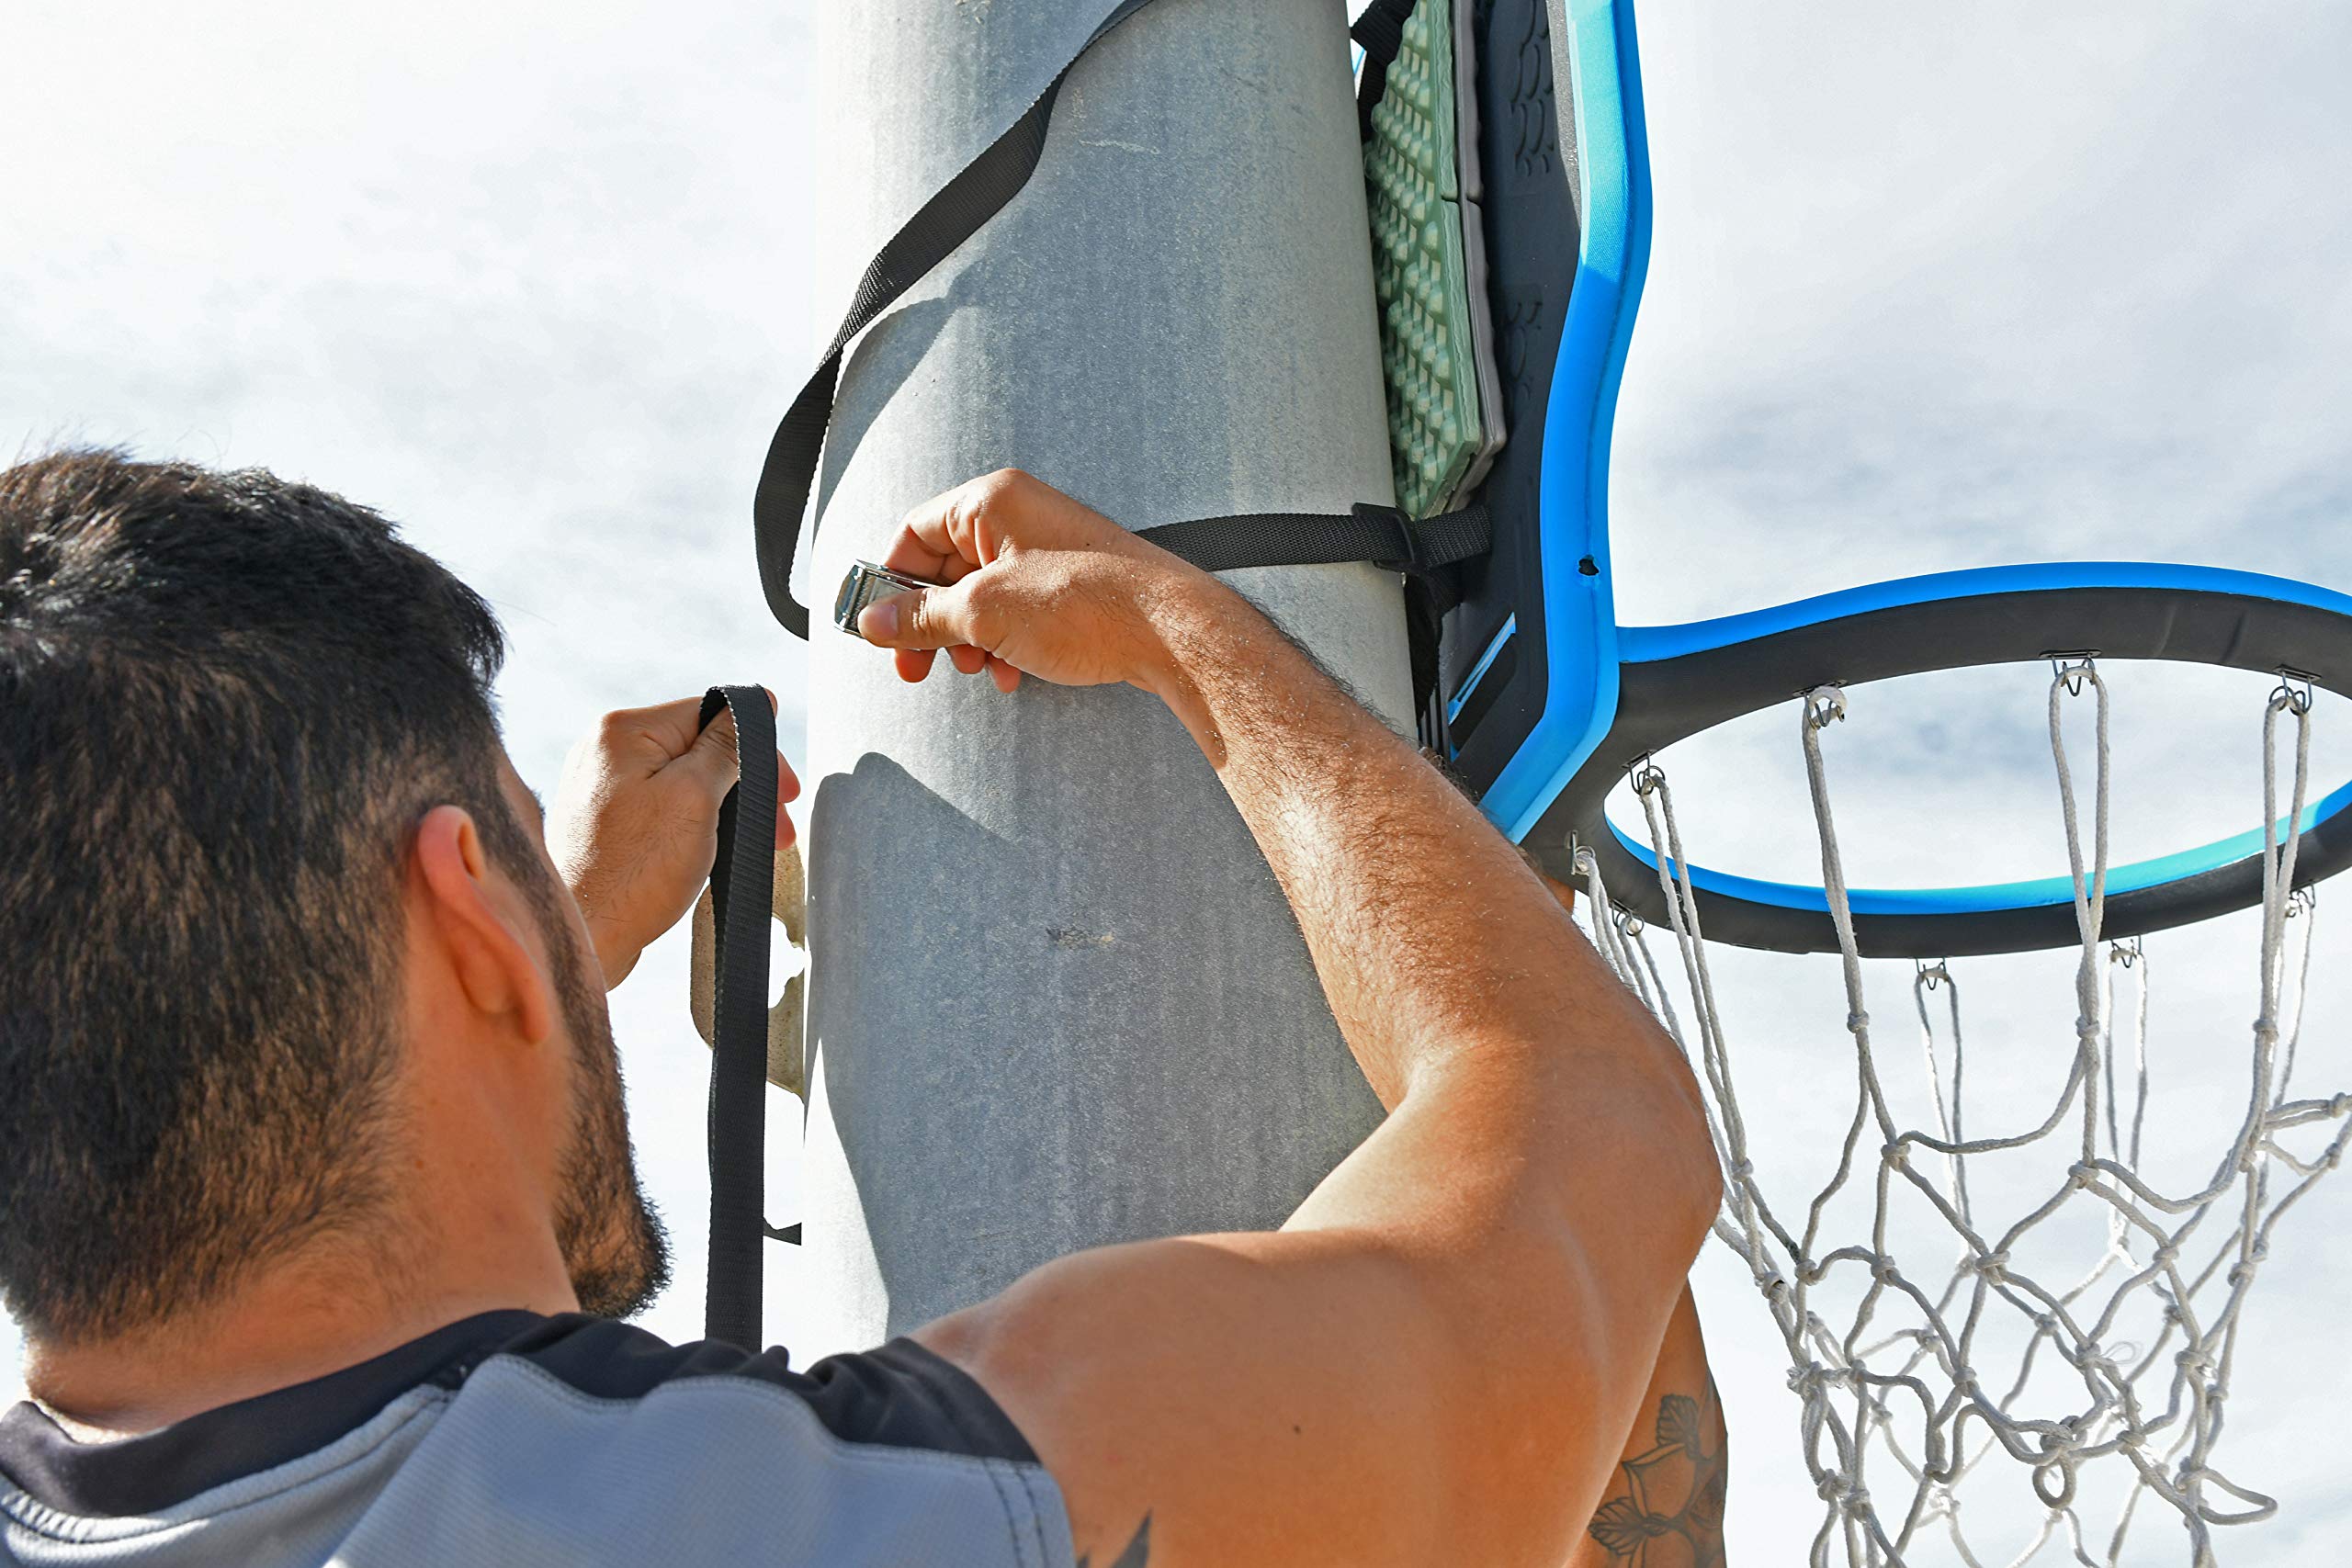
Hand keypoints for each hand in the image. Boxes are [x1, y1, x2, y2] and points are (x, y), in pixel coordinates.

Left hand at [548, 694, 798, 987]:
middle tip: (777, 828)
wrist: (583, 938)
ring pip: (684, 781)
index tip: (783, 792)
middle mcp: (604, 750)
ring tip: (749, 847)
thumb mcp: (695, 797)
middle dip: (744, 785)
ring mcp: (601, 787)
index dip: (755, 750)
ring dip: (724, 809)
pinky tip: (712, 853)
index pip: (709, 714)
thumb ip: (726, 747)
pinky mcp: (604, 822)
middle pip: (698, 748)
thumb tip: (755, 703)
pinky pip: (663, 807)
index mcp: (621, 731)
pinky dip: (695, 826)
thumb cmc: (633, 872)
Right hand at [853, 468, 1207, 694]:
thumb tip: (875, 622)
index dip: (890, 581)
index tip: (881, 626)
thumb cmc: (1087, 604)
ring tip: (977, 669)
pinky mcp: (1069, 585)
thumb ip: (922, 616)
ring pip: (980, 597)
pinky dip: (1003, 644)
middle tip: (916, 665)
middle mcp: (1018, 517)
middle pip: (945, 568)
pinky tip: (1011, 675)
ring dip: (968, 640)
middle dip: (931, 621)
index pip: (914, 532)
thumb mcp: (984, 613)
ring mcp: (1046, 551)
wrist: (1170, 632)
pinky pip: (1016, 612)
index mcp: (991, 502)